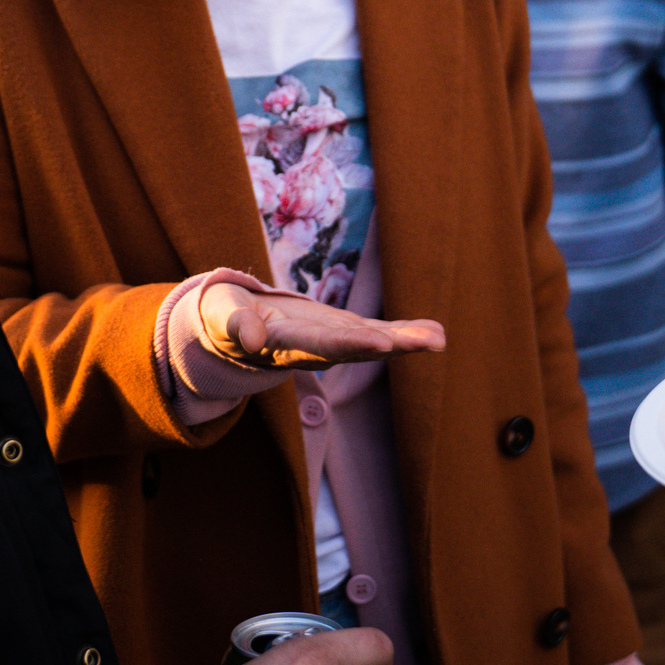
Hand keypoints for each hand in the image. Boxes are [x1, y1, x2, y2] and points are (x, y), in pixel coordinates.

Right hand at [199, 283, 444, 372]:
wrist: (234, 327)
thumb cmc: (224, 317)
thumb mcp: (223, 316)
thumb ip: (237, 324)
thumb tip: (253, 338)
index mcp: (286, 344)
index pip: (322, 344)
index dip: (351, 344)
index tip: (382, 343)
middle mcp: (317, 348)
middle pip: (359, 348)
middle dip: (395, 344)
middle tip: (432, 341)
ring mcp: (333, 342)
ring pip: (374, 342)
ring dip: (408, 341)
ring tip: (440, 338)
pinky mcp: (342, 332)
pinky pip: (377, 333)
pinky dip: (405, 333)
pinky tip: (436, 332)